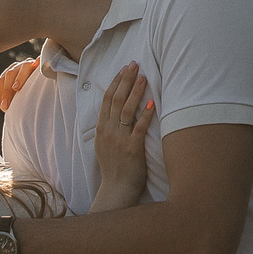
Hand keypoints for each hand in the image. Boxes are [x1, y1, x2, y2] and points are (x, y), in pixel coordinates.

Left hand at [0, 58, 37, 111]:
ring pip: (24, 67)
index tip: (3, 105)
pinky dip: (38, 65)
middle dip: (7, 90)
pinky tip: (37, 71)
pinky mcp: (44, 66)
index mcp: (11, 73)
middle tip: (7, 105)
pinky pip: (39, 63)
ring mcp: (33, 65)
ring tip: (16, 88)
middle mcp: (21, 67)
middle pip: (11, 73)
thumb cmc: (23, 103)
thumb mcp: (7, 101)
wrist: (41, 109)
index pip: (3, 79)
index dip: (2, 92)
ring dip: (20, 77)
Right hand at [92, 62, 153, 210]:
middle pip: (116, 100)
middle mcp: (108, 131)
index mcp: (101, 129)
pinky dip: (145, 115)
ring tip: (143, 77)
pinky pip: (139, 128)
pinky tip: (152, 104)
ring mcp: (120, 140)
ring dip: (135, 91)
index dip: (115, 82)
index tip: (124, 69)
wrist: (116, 189)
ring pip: (126, 110)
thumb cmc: (114, 167)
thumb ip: (108, 127)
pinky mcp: (132, 149)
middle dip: (125, 80)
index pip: (107, 99)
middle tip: (135, 64)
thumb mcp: (104, 145)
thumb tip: (115, 111)